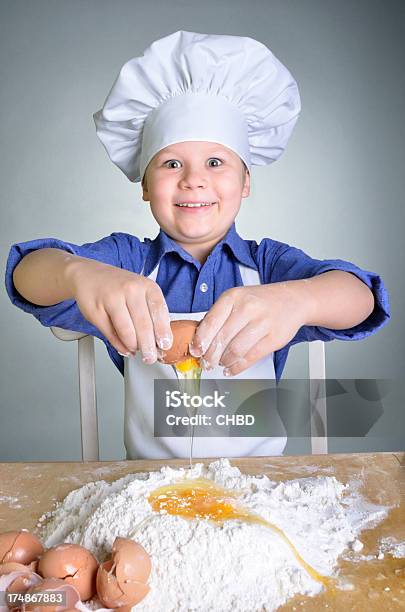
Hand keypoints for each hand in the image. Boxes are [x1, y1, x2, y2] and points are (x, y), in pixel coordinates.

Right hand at [68, 258, 172, 361]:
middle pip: (144, 324)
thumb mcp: (140, 292)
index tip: (165, 345)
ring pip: (127, 331)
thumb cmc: (119, 287)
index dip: (163, 331)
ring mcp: (112, 299)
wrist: (89, 275)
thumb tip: (160, 341)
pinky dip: (119, 345)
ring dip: (133, 346)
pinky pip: (111, 333)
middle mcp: (131, 290)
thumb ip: (150, 313)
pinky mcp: (96, 310)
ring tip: (136, 351)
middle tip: (151, 357)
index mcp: (146, 286)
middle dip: (148, 346)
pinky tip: (125, 348)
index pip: (159, 311)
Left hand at [189, 282, 311, 375]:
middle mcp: (247, 308)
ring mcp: (263, 323)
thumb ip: (219, 316)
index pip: (211, 322)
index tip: (195, 351)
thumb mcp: (237, 299)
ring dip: (224, 361)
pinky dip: (237, 367)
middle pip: (222, 339)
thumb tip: (199, 339)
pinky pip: (251, 357)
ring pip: (235, 350)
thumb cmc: (260, 301)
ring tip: (220, 363)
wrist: (293, 300)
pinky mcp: (274, 338)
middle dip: (210, 355)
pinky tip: (231, 368)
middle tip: (206, 362)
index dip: (200, 340)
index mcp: (233, 296)